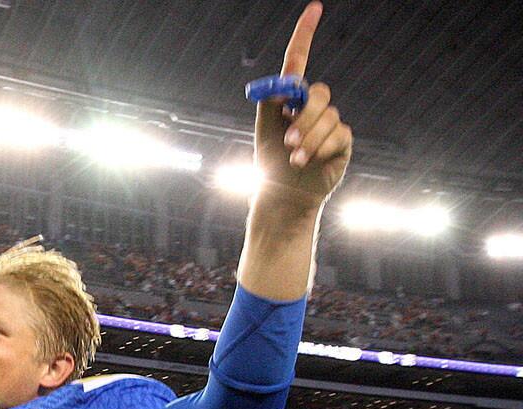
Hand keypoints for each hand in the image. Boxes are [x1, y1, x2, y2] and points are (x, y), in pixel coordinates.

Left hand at [255, 1, 352, 210]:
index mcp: (290, 98)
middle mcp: (312, 107)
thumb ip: (270, 102)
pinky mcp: (342, 141)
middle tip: (288, 138)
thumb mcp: (264, 129)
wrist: (282, 192)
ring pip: (327, 117)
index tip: (314, 8)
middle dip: (303, 116)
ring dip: (308, 138)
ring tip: (294, 156)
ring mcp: (330, 123)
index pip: (299, 59)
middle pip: (318, 94)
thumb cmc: (269, 161)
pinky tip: (307, 161)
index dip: (305, 34)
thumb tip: (283, 82)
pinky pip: (338, 134)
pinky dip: (320, 148)